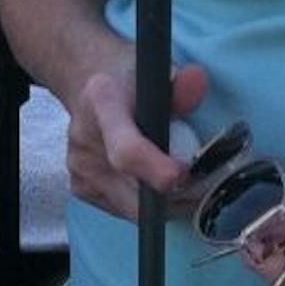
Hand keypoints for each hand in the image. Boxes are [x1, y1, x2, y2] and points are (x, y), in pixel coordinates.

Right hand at [64, 59, 210, 221]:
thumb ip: (181, 86)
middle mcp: (84, 139)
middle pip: (132, 190)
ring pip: (132, 208)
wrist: (89, 91)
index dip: (157, 169)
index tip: (185, 175)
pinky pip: (124, 210)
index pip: (126, 150)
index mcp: (102, 102)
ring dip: (165, 203)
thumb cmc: (129, 83)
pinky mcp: (80, 189)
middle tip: (205, 186)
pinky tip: (156, 184)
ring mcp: (79, 168)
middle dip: (176, 196)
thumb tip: (199, 82)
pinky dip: (147, 206)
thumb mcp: (157, 75)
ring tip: (184, 183)